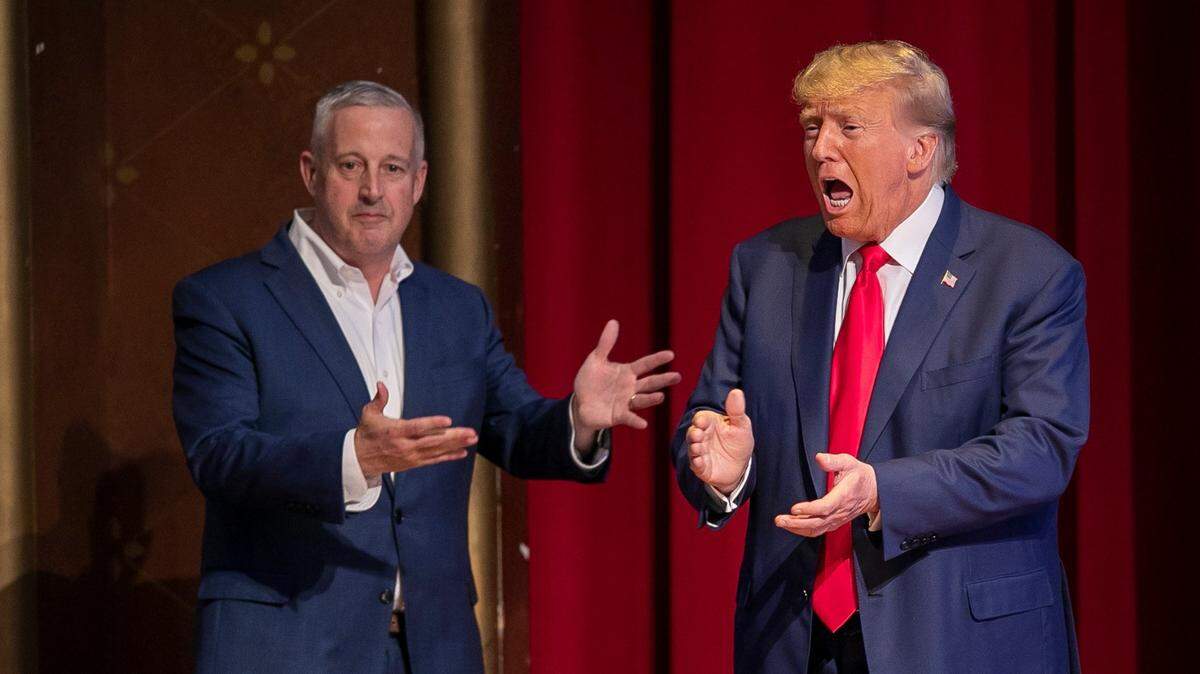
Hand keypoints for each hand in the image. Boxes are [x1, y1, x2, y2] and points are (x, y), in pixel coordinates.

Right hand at [354, 381, 478, 477]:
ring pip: (437, 451)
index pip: (417, 427)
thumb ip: (379, 399)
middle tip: (470, 432)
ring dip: (456, 445)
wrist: (360, 460)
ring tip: (471, 440)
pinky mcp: (414, 463)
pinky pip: (434, 460)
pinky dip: (449, 456)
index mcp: (395, 431)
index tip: (448, 420)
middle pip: (433, 441)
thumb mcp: (369, 414)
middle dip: (454, 437)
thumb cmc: (367, 435)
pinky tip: (462, 452)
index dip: (433, 423)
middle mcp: (405, 445)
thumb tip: (382, 384)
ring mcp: (411, 456)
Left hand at [572, 319, 680, 438]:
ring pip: (642, 399)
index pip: (645, 364)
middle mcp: (630, 387)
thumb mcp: (596, 360)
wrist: (580, 403)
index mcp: (627, 372)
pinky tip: (643, 423)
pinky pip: (629, 417)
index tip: (670, 355)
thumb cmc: (590, 381)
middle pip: (650, 383)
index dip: (656, 360)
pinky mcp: (618, 415)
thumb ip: (605, 343)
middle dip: (663, 380)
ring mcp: (626, 402)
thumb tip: (613, 322)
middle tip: (677, 376)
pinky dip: (636, 420)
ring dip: (651, 399)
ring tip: (660, 396)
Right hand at [686, 388, 753, 493]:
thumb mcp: (741, 425)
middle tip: (698, 434)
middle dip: (693, 433)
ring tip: (698, 447)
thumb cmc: (739, 442)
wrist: (741, 466)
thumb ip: (737, 410)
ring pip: (692, 448)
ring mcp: (700, 452)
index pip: (700, 418)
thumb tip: (736, 391)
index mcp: (710, 423)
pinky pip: (696, 464)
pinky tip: (700, 461)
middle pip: (693, 433)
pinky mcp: (701, 467)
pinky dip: (696, 463)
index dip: (700, 419)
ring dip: (694, 447)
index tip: (702, 421)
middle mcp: (702, 436)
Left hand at [774, 452, 877, 536]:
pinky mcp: (834, 522)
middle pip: (817, 522)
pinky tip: (793, 525)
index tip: (794, 508)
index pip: (825, 507)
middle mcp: (840, 511)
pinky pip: (819, 530)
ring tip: (782, 523)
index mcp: (843, 496)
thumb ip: (834, 460)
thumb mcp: (849, 463)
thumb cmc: (859, 475)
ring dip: (798, 529)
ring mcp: (837, 519)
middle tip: (780, 520)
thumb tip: (819, 457)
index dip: (809, 509)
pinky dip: (804, 530)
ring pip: (817, 529)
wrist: (874, 491)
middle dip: (796, 523)